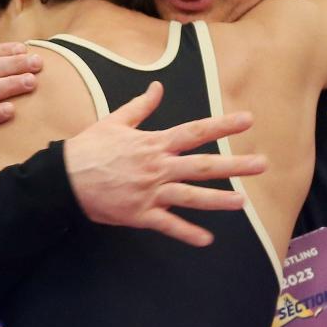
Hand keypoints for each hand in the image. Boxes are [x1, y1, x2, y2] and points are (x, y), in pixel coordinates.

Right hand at [65, 81, 265, 247]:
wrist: (64, 179)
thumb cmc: (89, 148)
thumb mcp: (115, 121)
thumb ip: (141, 106)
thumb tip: (157, 86)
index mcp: (154, 143)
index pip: (195, 132)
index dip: (223, 125)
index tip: (247, 120)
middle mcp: (158, 167)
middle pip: (203, 165)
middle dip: (235, 165)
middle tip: (262, 164)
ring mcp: (150, 192)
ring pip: (191, 197)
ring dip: (219, 200)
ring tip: (243, 202)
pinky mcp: (140, 214)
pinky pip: (168, 225)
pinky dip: (187, 233)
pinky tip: (206, 240)